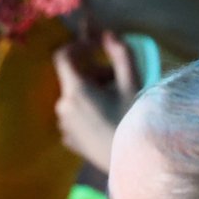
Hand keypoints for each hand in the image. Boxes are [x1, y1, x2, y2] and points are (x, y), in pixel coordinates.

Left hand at [53, 31, 141, 169]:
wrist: (135, 165)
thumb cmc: (135, 121)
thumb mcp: (132, 85)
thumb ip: (120, 54)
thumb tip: (108, 33)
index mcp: (75, 91)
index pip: (63, 56)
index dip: (79, 46)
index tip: (98, 49)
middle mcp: (63, 107)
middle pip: (72, 77)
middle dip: (93, 71)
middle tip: (117, 78)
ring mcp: (64, 126)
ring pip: (75, 97)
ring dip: (92, 92)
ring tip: (116, 100)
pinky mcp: (69, 141)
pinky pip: (75, 116)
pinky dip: (88, 110)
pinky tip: (108, 119)